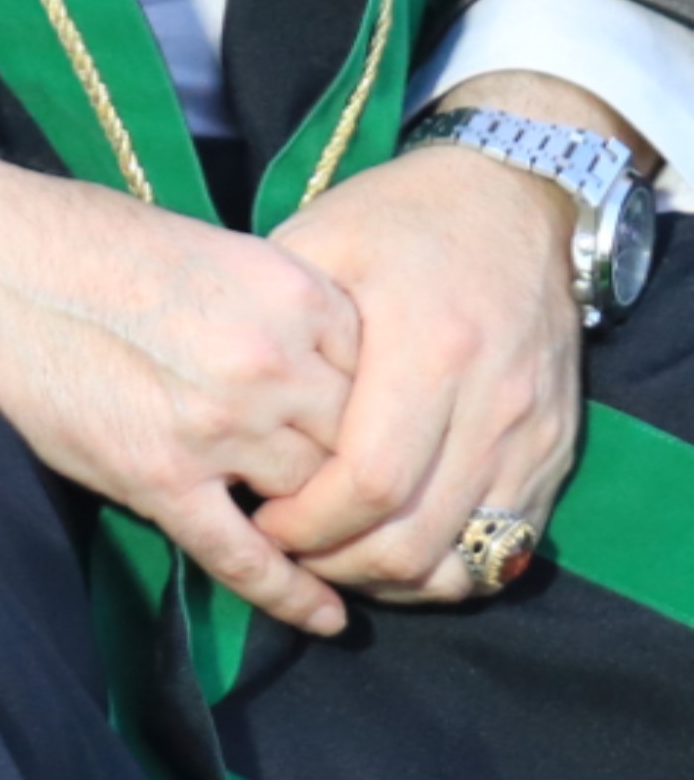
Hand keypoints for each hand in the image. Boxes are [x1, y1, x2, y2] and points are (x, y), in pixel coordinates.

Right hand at [0, 145, 361, 632]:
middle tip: (371, 504)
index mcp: (295, 294)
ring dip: (324, 530)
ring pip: (313, 506)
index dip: (386, 416)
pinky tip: (325, 618)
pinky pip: (244, 557)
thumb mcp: (219, 251)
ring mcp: (215, 426)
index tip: (382, 437)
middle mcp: (271, 364)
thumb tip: (331, 377)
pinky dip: (290, 595)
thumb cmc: (89, 242)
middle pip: (361, 449)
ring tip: (342, 552)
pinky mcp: (157, 477)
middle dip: (363, 478)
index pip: (386, 382)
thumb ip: (285, 314)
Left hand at [254, 82, 613, 606]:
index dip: (308, 521)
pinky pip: (506, 544)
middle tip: (286, 553)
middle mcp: (492, 402)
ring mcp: (532, 434)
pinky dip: (448, 567)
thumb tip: (223, 401)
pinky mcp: (555, 451)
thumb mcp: (319, 242)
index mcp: (428, 349)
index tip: (260, 522)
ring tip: (332, 557)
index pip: (370, 479)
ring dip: (392, 577)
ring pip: (466, 556)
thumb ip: (279, 323)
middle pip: (415, 533)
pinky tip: (393, 552)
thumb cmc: (397, 219)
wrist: (513, 202)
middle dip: (340, 562)